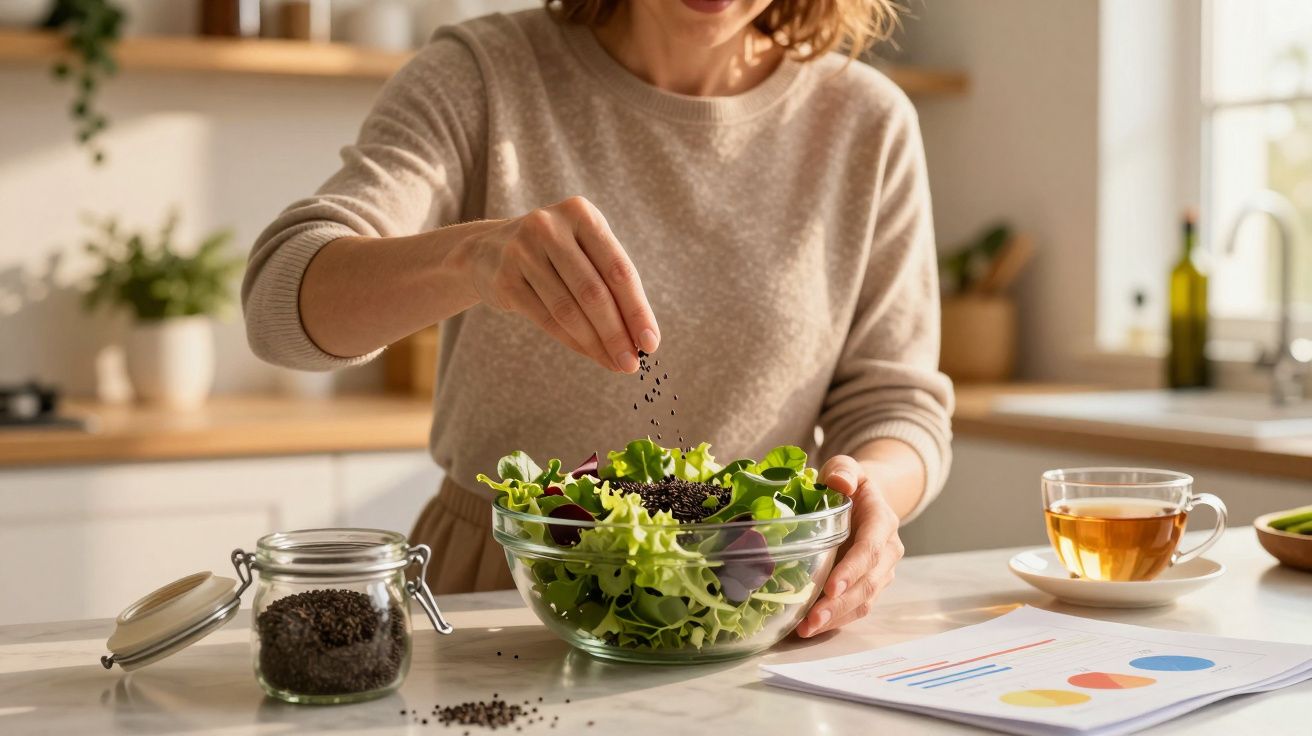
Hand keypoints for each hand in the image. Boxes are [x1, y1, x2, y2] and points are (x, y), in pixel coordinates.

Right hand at [464, 196, 658, 372]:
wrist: (487, 251)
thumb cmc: (554, 254)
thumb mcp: (583, 250)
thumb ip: (611, 283)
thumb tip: (642, 337)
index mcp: (580, 214)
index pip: (618, 269)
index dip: (637, 310)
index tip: (651, 343)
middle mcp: (550, 227)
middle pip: (594, 291)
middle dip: (617, 333)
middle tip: (633, 364)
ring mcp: (523, 252)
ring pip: (569, 309)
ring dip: (596, 343)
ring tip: (615, 364)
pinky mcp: (505, 279)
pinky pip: (546, 319)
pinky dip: (573, 342)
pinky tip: (590, 354)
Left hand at [796, 454, 904, 636]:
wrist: (864, 498)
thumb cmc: (848, 483)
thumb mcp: (846, 468)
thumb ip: (843, 471)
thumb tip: (840, 483)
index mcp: (882, 521)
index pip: (870, 549)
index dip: (851, 569)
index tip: (830, 587)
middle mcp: (888, 550)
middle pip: (867, 582)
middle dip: (839, 603)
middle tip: (811, 618)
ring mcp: (882, 571)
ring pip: (864, 600)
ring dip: (836, 617)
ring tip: (806, 629)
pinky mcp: (870, 586)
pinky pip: (857, 608)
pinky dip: (836, 620)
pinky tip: (811, 627)